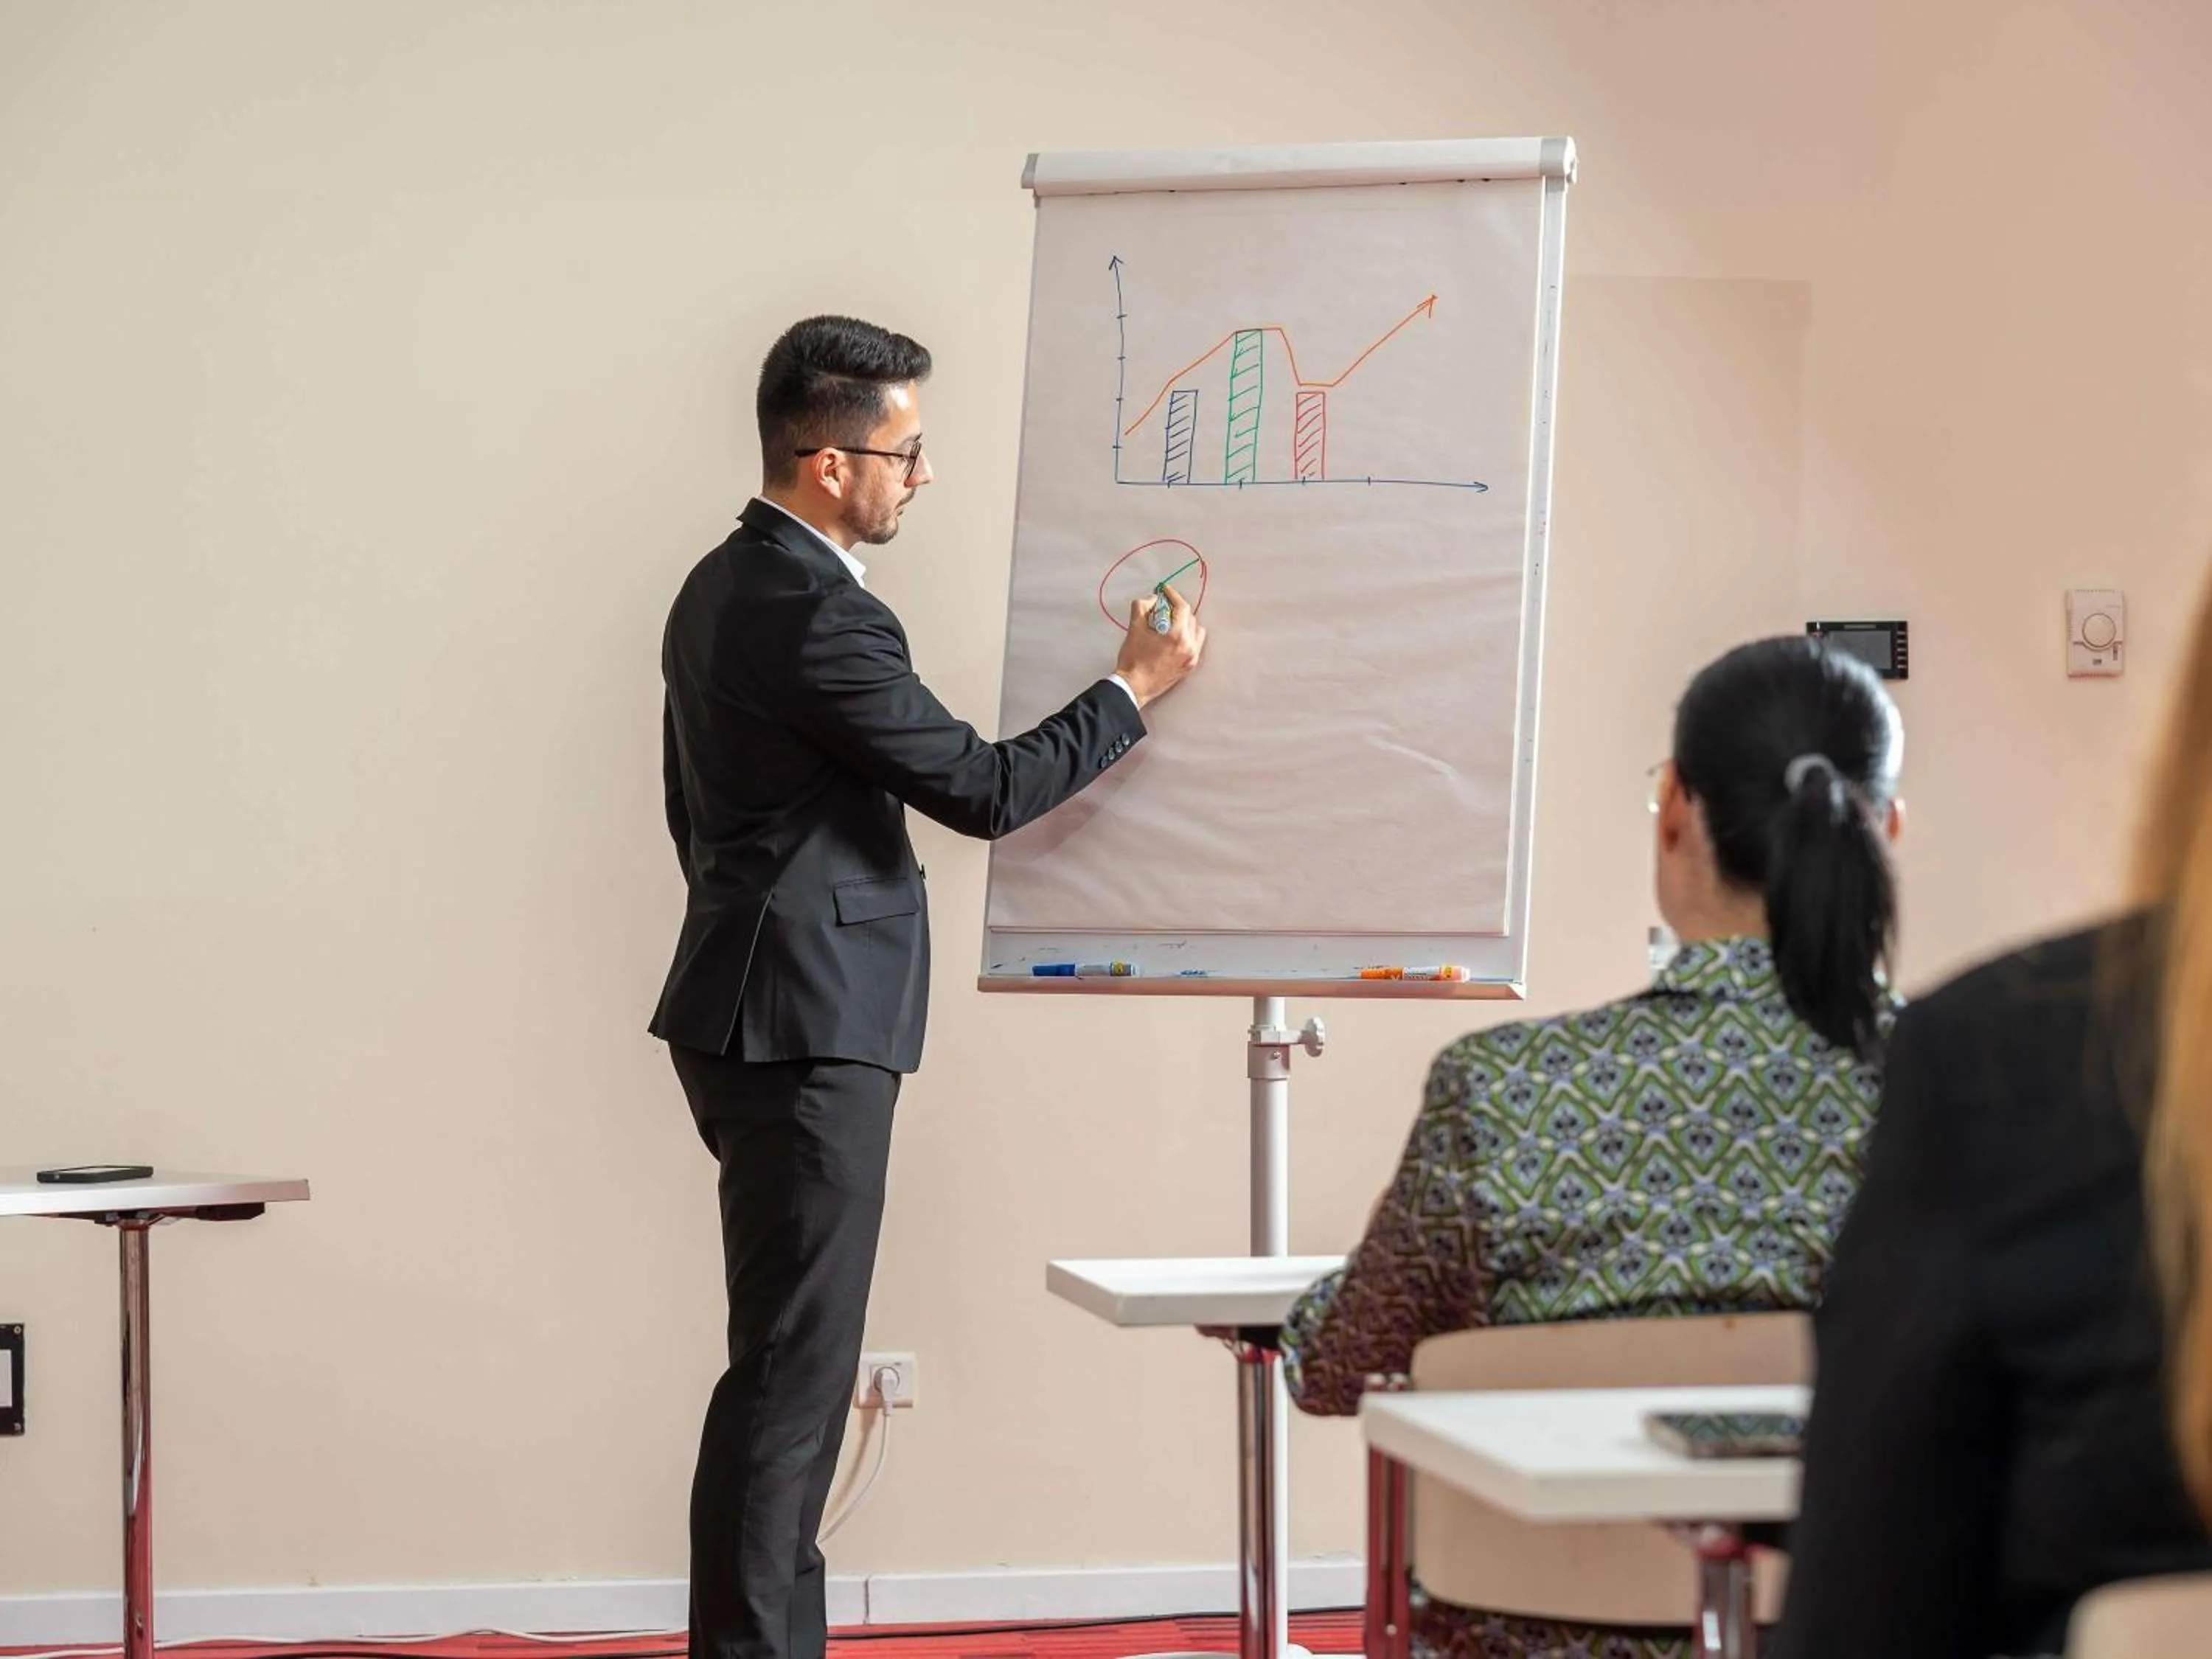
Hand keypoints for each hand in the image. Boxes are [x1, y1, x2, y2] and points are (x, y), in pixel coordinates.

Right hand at [1114, 583, 1206, 708]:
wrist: (1133, 687)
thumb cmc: (1133, 660)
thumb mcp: (1134, 628)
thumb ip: (1142, 607)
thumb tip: (1153, 599)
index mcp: (1177, 637)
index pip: (1182, 608)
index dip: (1172, 595)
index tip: (1164, 591)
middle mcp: (1189, 647)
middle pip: (1190, 617)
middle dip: (1177, 609)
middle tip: (1162, 608)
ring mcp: (1191, 658)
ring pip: (1196, 631)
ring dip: (1185, 623)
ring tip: (1170, 624)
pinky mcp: (1189, 667)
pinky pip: (1195, 645)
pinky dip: (1187, 637)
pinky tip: (1174, 638)